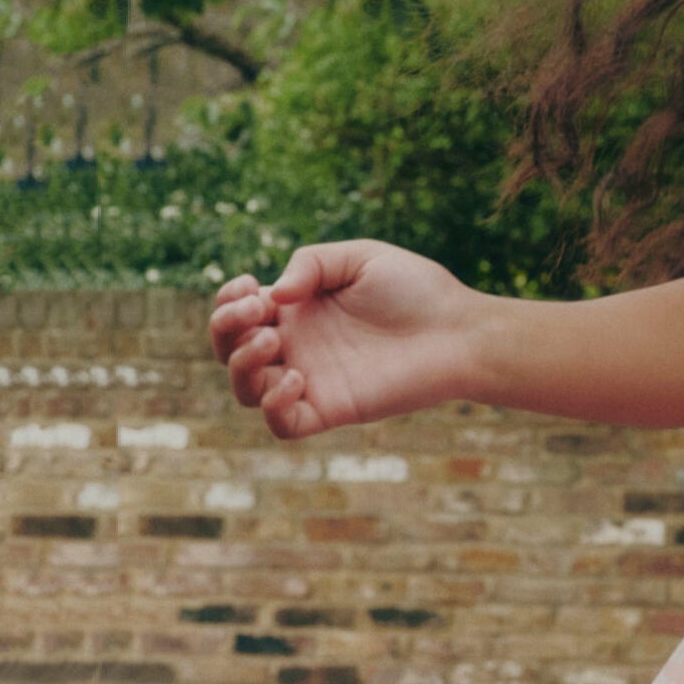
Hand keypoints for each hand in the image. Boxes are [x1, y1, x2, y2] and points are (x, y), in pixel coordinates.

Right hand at [209, 241, 480, 437]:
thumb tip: (273, 297)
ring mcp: (312, 380)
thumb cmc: (416, 290)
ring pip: (246, 389)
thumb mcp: (358, 258)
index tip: (251, 285)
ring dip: (241, 363)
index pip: (239, 313)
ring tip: (274, 340)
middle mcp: (299, 346)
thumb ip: (310, 264)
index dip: (228, 301)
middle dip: (224, 328)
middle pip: (230, 350)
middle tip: (258, 310)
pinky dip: (274, 405)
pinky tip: (298, 377)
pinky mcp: (331, 410)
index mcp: (299, 308)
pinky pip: (281, 425)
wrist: (459, 331)